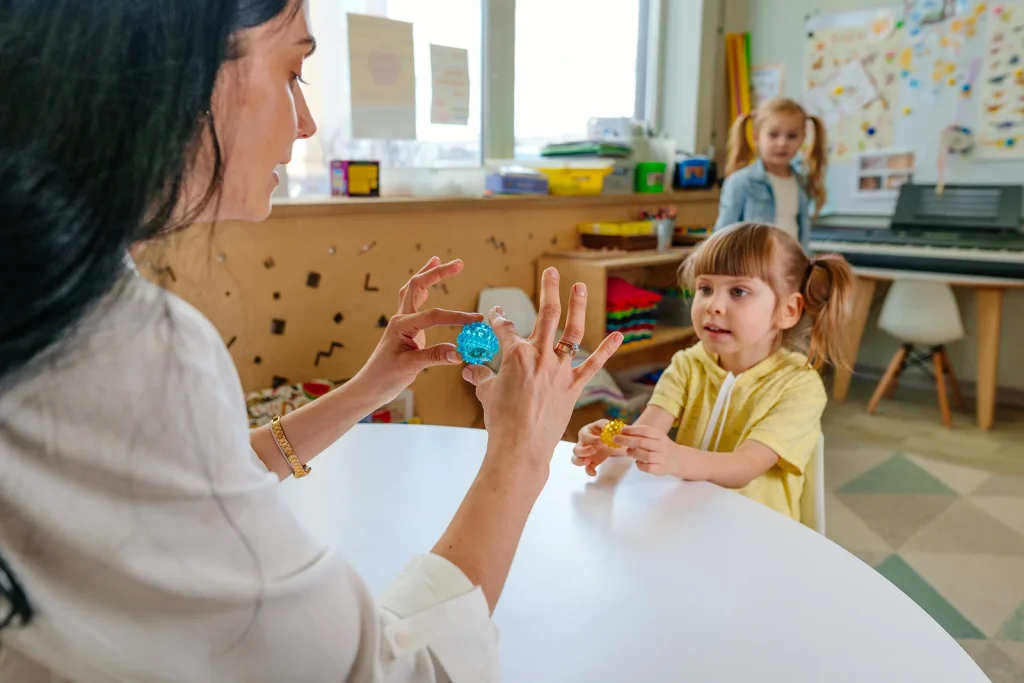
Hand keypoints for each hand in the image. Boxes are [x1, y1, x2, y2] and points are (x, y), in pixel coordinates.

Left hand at [354, 257, 481, 404]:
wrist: (370, 386)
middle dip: (438, 273)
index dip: (456, 317)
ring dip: (426, 274)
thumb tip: (459, 352)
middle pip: (418, 285)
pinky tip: (428, 285)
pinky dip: (422, 289)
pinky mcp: (405, 328)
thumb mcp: (411, 367)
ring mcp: (402, 322)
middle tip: (459, 264)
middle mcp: (400, 318)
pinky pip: (413, 302)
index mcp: (402, 325)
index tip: (475, 320)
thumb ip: (435, 356)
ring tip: (438, 260)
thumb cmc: (385, 377)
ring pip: (413, 290)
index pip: (434, 316)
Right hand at [462, 268, 622, 467]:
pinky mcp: (574, 386)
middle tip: (552, 270)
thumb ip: (480, 376)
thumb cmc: (500, 420)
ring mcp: (560, 370)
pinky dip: (607, 349)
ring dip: (577, 306)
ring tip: (580, 286)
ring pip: (571, 331)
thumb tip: (469, 369)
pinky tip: (619, 334)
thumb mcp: (485, 393)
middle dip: (549, 290)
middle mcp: (540, 356)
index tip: (496, 312)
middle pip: (546, 315)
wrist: (520, 446)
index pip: (504, 328)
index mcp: (515, 354)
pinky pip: (594, 364)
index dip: (498, 318)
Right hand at [571, 420, 619, 476]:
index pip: (584, 436)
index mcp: (585, 432)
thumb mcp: (608, 424)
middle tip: (594, 450)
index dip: (591, 439)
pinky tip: (594, 473)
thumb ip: (606, 425)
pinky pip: (586, 468)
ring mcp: (585, 454)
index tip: (601, 440)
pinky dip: (589, 471)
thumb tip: (607, 427)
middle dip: (584, 451)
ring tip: (588, 461)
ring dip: (580, 461)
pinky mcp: (591, 462)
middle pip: (576, 449)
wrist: (614, 439)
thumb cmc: (607, 430)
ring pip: (575, 459)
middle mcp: (582, 443)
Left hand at [615, 425, 686, 476]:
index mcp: (660, 436)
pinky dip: (640, 465)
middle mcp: (662, 446)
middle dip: (627, 440)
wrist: (679, 459)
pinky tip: (638, 461)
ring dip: (633, 452)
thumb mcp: (655, 437)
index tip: (621, 430)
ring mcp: (662, 458)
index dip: (632, 430)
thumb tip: (621, 430)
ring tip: (628, 451)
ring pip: (645, 456)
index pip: (646, 430)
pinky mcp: (661, 470)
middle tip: (615, 439)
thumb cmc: (661, 446)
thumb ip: (641, 434)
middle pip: (642, 442)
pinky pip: (648, 468)